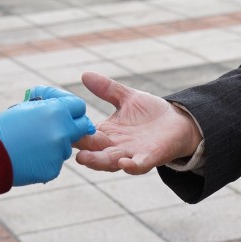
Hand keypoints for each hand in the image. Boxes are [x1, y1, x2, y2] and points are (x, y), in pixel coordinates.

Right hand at [0, 94, 94, 186]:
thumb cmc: (5, 127)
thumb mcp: (25, 108)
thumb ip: (46, 104)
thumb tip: (56, 99)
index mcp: (56, 111)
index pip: (78, 106)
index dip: (71, 107)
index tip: (65, 110)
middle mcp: (62, 131)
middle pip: (82, 127)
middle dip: (73, 126)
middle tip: (61, 127)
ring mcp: (59, 152)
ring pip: (66, 146)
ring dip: (57, 144)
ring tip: (33, 144)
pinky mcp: (53, 168)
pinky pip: (55, 161)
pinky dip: (46, 159)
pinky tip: (30, 157)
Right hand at [74, 72, 200, 174]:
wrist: (178, 122)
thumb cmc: (150, 112)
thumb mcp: (127, 98)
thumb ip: (107, 89)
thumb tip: (85, 74)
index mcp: (107, 133)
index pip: (86, 135)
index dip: (75, 132)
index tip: (62, 128)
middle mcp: (116, 146)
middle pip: (94, 152)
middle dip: (83, 151)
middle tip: (70, 149)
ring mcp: (131, 154)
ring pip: (111, 162)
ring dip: (98, 162)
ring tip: (84, 159)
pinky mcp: (149, 158)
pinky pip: (138, 166)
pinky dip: (131, 166)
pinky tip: (124, 164)